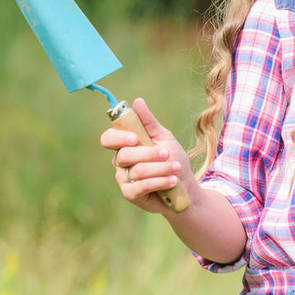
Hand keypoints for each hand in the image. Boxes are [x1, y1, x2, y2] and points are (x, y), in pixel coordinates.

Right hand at [100, 98, 193, 213]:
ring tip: (176, 167)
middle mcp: (120, 161)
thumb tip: (137, 101)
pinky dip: (160, 181)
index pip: (109, 138)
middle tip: (167, 153)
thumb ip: (149, 122)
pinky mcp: (131, 194)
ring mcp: (124, 178)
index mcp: (126, 144)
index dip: (118, 137)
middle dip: (149, 153)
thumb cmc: (173, 158)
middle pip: (124, 155)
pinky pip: (141, 186)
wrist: (185, 185)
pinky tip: (172, 180)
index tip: (135, 138)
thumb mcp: (164, 137)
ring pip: (137, 170)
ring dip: (161, 168)